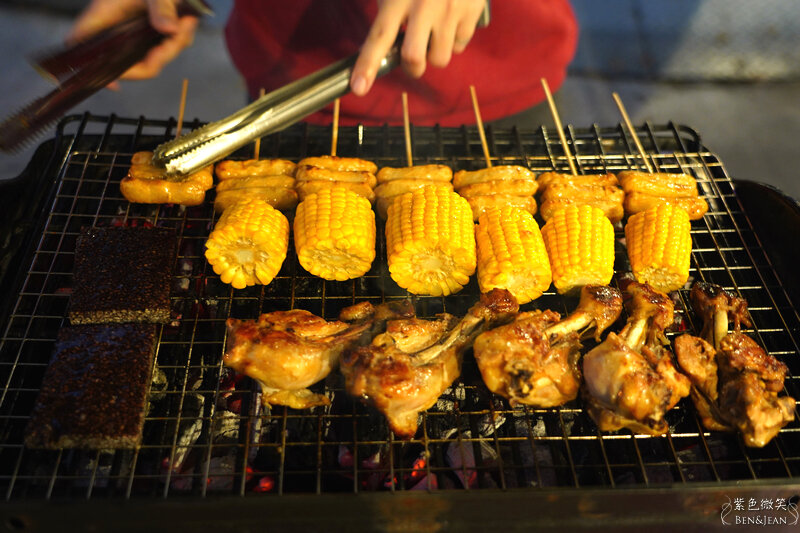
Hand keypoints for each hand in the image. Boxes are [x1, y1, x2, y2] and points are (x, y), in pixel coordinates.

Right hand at [68, 0, 197, 85]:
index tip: (112, 83)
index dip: (90, 68)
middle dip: (154, 61)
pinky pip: (164, 49)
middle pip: (126, 64)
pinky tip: (188, 20)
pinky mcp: (150, 35)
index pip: (80, 43)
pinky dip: (179, 40)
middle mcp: (115, 28)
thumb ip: (161, 7)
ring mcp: (133, 34)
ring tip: (186, 20)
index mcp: (103, 13)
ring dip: (172, 47)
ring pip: (151, 59)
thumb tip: (169, 30)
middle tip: (173, 42)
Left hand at [350, 0, 485, 95]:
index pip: (378, 37)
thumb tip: (382, 41)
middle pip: (413, 58)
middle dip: (413, 67)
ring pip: (441, 57)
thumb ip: (389, 10)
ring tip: (436, 31)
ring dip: (436, 52)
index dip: (367, 65)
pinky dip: (455, 39)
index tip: (358, 88)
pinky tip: (452, 20)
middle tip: (414, 59)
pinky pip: (461, 43)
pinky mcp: (472, 11)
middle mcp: (423, 6)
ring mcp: (450, 10)